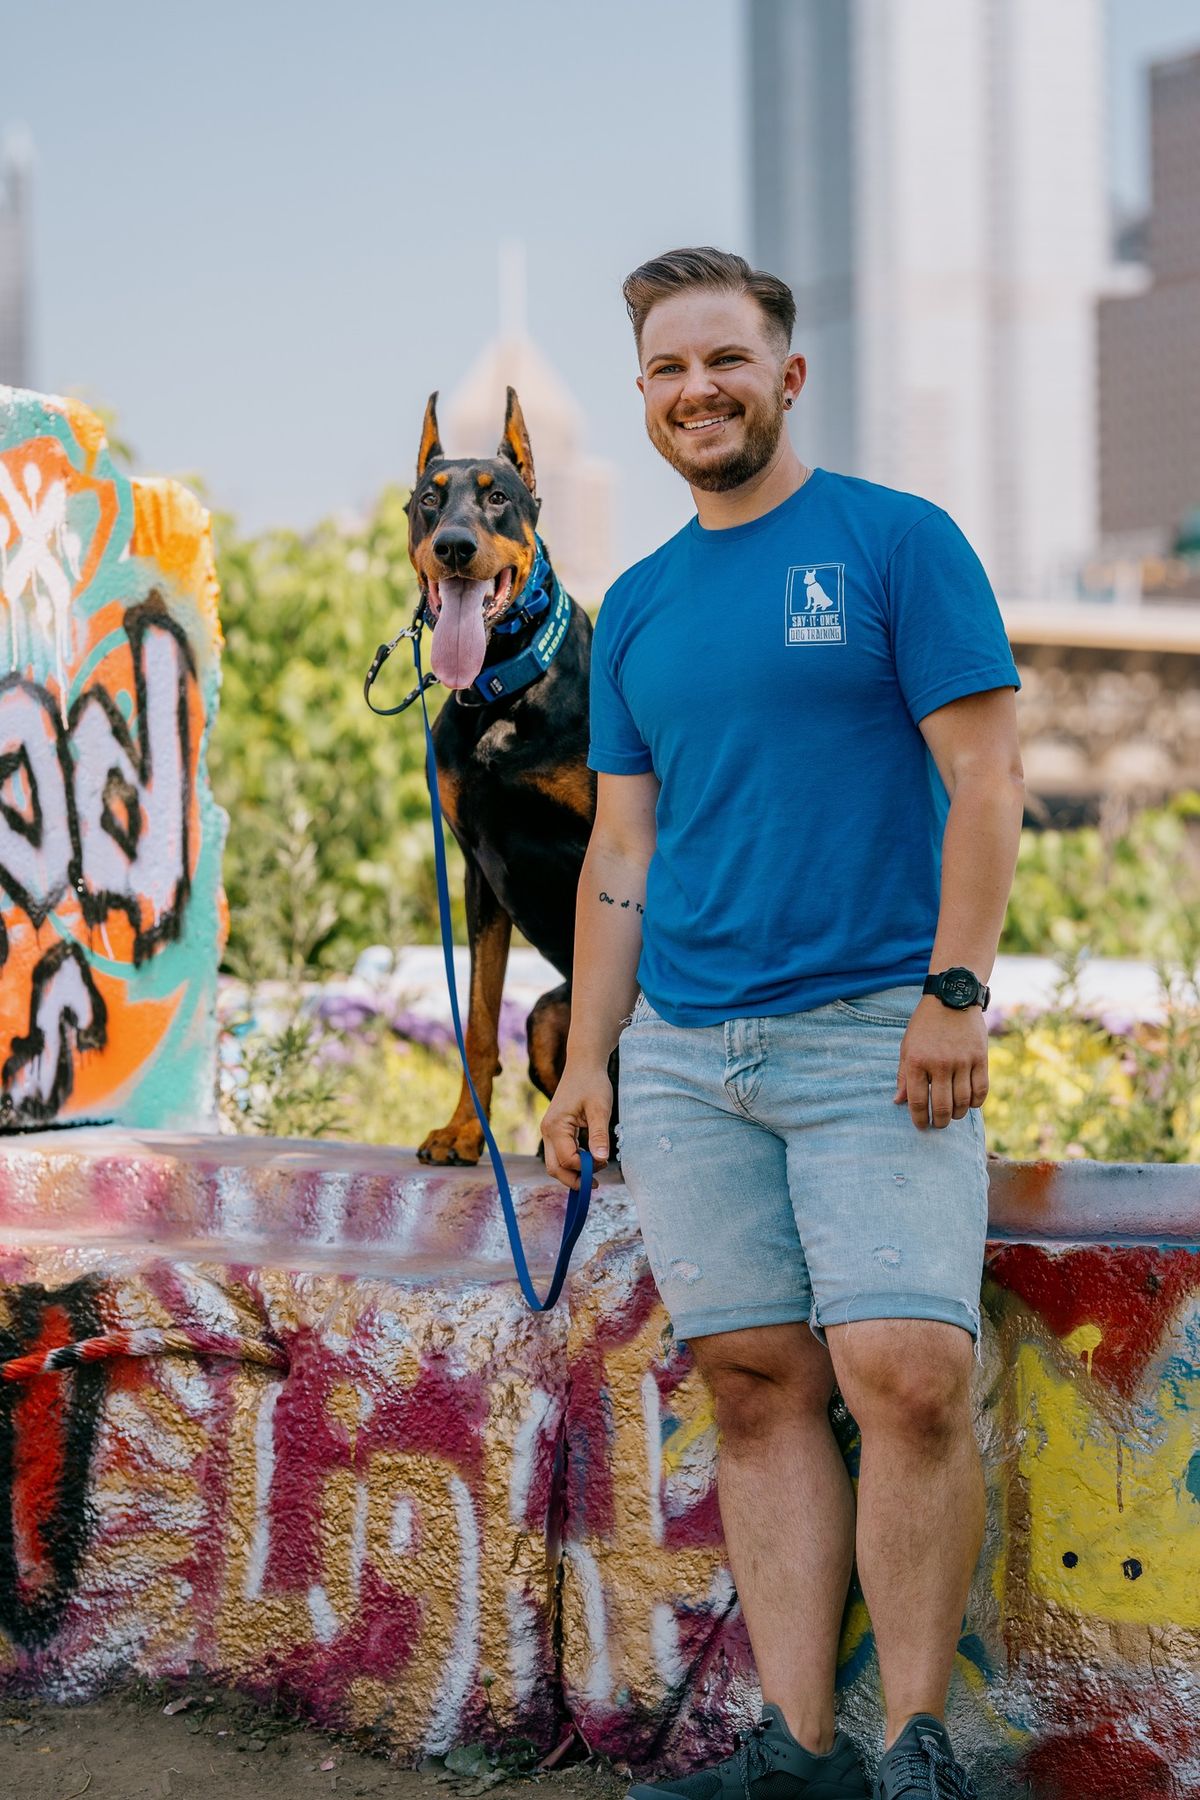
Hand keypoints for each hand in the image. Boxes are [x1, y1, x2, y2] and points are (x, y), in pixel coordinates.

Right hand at [541, 1063, 612, 1188]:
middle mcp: (547, 1131)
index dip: (585, 1168)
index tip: (604, 1163)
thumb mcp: (600, 1109)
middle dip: (573, 1180)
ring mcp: (549, 1131)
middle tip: (595, 1184)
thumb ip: (599, 1135)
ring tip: (595, 1172)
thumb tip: (601, 1160)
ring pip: (555, 1163)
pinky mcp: (555, 1130)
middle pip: (554, 1168)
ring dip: (573, 1172)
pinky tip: (590, 1160)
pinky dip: (573, 1162)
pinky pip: (560, 1153)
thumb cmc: (592, 1083)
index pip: (567, 1160)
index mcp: (556, 1126)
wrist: (583, 1064)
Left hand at [894, 996, 988, 1129]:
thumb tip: (898, 1102)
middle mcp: (939, 1064)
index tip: (921, 1126)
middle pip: (942, 1106)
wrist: (951, 998)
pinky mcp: (980, 1058)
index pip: (918, 1101)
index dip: (919, 1119)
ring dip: (957, 1114)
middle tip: (938, 1124)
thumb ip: (903, 1075)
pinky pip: (981, 1090)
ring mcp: (962, 1061)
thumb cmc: (925, 1025)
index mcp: (917, 1061)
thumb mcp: (907, 1046)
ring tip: (953, 1114)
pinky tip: (969, 1103)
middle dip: (939, 1122)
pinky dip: (975, 1103)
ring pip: (963, 1102)